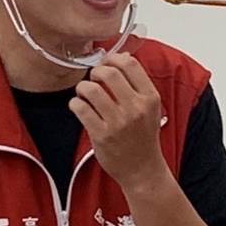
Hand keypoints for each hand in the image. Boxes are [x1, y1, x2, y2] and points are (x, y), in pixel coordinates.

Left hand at [69, 53, 166, 188]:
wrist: (142, 169)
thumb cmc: (144, 138)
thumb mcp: (150, 108)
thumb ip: (137, 83)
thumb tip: (122, 56)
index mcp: (150, 98)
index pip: (130, 64)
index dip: (113, 58)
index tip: (107, 63)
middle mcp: (136, 108)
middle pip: (109, 73)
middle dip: (96, 71)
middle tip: (94, 79)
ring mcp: (118, 122)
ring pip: (91, 89)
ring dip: (83, 88)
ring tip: (85, 94)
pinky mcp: (101, 135)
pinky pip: (80, 108)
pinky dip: (75, 104)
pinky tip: (80, 107)